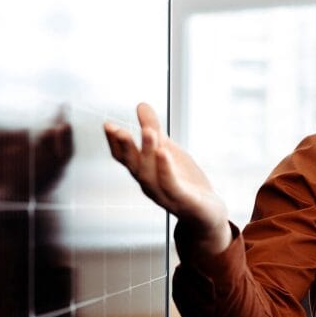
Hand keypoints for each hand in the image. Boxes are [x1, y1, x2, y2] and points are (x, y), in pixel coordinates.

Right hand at [104, 102, 230, 254]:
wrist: (207, 211)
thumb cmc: (184, 181)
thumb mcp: (169, 150)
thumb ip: (154, 130)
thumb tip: (141, 105)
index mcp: (143, 172)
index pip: (123, 158)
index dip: (114, 143)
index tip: (107, 125)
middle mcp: (148, 184)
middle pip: (132, 165)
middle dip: (125, 147)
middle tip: (117, 128)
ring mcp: (164, 194)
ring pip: (149, 175)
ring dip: (147, 153)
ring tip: (149, 131)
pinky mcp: (182, 200)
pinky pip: (171, 185)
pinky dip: (165, 169)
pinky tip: (164, 153)